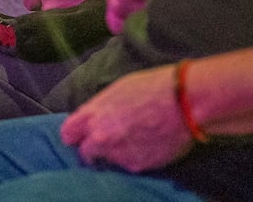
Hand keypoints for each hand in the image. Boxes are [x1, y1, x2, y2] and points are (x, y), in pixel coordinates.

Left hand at [62, 65, 189, 171]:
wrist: (184, 102)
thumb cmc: (152, 87)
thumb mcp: (117, 90)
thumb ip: (100, 108)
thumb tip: (94, 119)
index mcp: (94, 114)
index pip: (68, 133)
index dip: (74, 135)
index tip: (79, 136)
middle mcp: (101, 137)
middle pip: (84, 152)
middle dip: (93, 148)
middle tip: (106, 143)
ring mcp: (118, 154)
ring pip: (108, 160)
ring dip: (116, 152)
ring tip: (136, 138)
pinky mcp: (137, 166)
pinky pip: (129, 165)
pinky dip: (135, 158)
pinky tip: (148, 143)